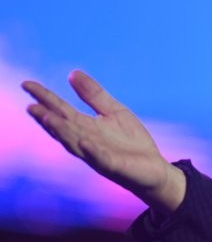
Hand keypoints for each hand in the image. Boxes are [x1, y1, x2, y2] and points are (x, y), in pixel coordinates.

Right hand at [22, 70, 185, 214]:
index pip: (60, 110)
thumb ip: (94, 95)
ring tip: (48, 118)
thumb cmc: (131, 141)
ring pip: (75, 143)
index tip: (27, 84)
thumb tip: (72, 73)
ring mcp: (98, 155)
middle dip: (47, 118)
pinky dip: (92, 150)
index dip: (44, 98)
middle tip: (31, 106)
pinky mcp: (114, 166)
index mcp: (85, 126)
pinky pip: (101, 158)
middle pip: (63, 128)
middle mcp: (86, 141)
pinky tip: (84, 141)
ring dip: (62, 132)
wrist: (154, 167)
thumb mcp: (114, 111)